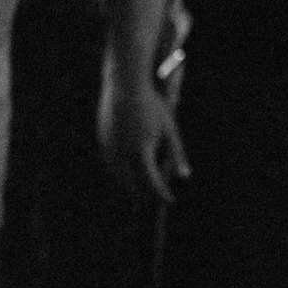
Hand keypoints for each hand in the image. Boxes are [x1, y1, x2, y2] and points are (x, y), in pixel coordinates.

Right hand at [97, 66, 188, 201]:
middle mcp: (122, 153)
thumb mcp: (169, 130)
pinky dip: (118, 173)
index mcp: (141, 152)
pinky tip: (125, 174)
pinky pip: (110, 163)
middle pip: (131, 184)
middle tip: (153, 202)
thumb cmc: (151, 106)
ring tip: (137, 193)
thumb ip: (176, 154)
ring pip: (117, 175)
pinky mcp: (102, 139)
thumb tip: (185, 176)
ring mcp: (109, 147)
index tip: (169, 201)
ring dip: (127, 186)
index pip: (151, 182)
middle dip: (142, 195)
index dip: (161, 194)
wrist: (124, 85)